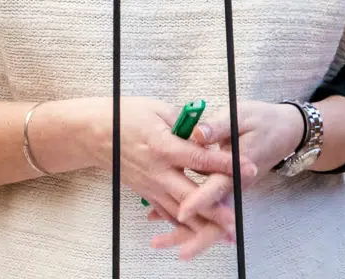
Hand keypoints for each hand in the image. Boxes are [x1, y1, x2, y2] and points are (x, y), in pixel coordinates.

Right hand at [83, 97, 249, 237]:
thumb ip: (185, 122)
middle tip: (237, 221)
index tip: (247, 168)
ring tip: (225, 235)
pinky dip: (182, 226)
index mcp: (164, 146)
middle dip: (216, 210)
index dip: (226, 164)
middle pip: (192, 194)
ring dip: (203, 224)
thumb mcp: (158, 109)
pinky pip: (166, 213)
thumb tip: (207, 132)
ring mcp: (151, 185)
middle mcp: (159, 171)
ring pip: (180, 211)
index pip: (200, 159)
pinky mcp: (146, 192)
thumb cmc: (126, 116)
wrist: (97, 134)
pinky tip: (198, 234)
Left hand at [150, 101, 303, 255]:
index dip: (199, 201)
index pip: (216, 188)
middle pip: (214, 219)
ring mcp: (230, 191)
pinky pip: (208, 211)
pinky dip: (187, 219)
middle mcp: (234, 185)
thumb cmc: (262, 122)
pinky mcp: (226, 190)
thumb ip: (218, 126)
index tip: (181, 213)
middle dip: (189, 235)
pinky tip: (160, 217)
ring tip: (157, 242)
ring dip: (185, 233)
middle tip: (160, 244)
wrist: (285, 132)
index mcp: (236, 168)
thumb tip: (197, 133)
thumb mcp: (241, 117)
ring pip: (210, 221)